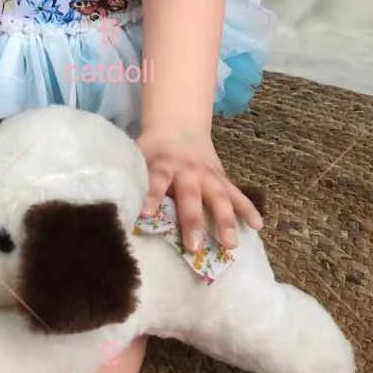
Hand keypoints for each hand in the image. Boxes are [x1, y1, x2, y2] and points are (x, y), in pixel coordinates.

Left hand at [135, 124, 262, 251]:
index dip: (152, 196)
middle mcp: (189, 170)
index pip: (157, 180)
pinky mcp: (222, 179)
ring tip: (231, 244)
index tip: (145, 215)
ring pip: (220, 197)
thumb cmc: (154, 150)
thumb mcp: (140, 155)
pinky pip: (237, 195)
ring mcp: (208, 175)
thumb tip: (114, 203)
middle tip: (193, 246)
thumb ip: (132, 175)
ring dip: (226, 220)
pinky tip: (258, 226)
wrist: (178, 126)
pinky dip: (248, 209)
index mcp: (164, 164)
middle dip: (193, 220)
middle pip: (191, 195)